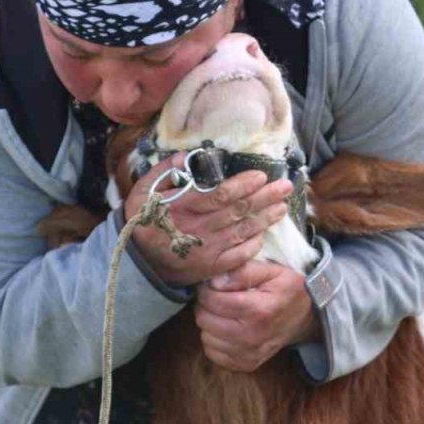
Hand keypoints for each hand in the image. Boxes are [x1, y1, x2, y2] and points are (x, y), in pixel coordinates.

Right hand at [123, 153, 292, 286]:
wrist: (138, 263)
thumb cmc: (144, 221)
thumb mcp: (143, 191)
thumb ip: (165, 171)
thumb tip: (187, 156)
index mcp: (183, 208)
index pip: (220, 195)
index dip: (243, 186)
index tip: (260, 176)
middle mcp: (199, 229)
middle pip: (238, 211)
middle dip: (264, 197)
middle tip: (285, 186)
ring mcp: (207, 250)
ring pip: (243, 231)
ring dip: (265, 218)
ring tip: (283, 207)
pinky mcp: (212, 267)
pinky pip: (239, 256)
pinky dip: (253, 244)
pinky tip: (263, 233)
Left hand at [193, 259, 320, 371]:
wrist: (306, 318)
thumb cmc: (286, 290)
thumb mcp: (271, 271)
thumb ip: (242, 271)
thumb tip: (215, 282)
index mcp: (259, 310)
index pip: (213, 300)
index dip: (206, 289)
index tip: (212, 285)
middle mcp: (253, 336)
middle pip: (205, 319)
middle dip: (205, 305)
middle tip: (216, 298)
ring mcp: (249, 354)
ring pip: (205, 337)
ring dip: (210, 323)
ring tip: (223, 313)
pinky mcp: (246, 364)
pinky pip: (213, 353)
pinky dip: (215, 340)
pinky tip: (227, 329)